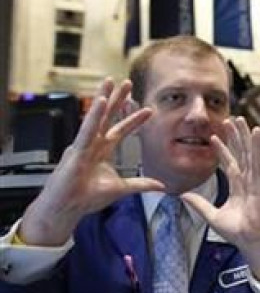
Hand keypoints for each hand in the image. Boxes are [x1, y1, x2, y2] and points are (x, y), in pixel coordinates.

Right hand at [21, 78, 164, 245]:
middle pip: (107, 117)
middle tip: (127, 82)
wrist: (66, 210)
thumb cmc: (85, 198)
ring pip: (95, 118)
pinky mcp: (75, 151)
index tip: (149, 109)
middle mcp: (92, 145)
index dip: (134, 120)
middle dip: (117, 100)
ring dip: (103, 99)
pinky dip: (93, 117)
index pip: (121, 131)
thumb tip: (161, 185)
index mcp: (102, 151)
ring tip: (110, 82)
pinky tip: (101, 102)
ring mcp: (83, 146)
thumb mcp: (120, 189)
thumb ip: (140, 184)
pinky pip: (86, 131)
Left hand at [182, 117, 259, 286]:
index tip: (214, 136)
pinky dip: (257, 145)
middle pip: (240, 153)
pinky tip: (256, 132)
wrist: (251, 241)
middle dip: (235, 136)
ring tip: (241, 119)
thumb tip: (181, 196)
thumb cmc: (238, 231)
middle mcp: (248, 180)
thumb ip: (199, 204)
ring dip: (245, 135)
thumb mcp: (212, 216)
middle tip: (230, 119)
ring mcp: (256, 179)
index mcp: (238, 187)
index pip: (229, 163)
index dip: (222, 149)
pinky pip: (258, 160)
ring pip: (249, 152)